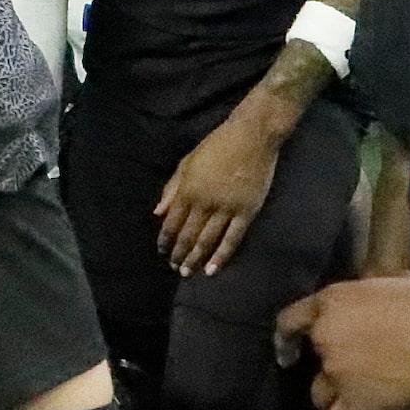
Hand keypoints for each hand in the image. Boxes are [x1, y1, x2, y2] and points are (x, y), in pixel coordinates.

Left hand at [154, 102, 288, 275]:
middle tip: (174, 267)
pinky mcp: (247, 212)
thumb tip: (158, 214)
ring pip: (208, 240)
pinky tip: (212, 269)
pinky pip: (233, 238)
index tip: (162, 251)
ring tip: (188, 272)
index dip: (165, 239)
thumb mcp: (187, 163)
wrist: (252, 137)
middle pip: (188, 235)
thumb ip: (171, 189)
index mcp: (187, 190)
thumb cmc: (216, 146)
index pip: (172, 222)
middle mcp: (204, 203)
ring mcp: (227, 209)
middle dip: (179, 253)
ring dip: (196, 258)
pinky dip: (221, 255)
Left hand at [277, 273, 409, 409]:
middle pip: (316, 358)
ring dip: (332, 395)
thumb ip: (370, 295)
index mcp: (332, 302)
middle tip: (355, 369)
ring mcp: (337, 373)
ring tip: (352, 398)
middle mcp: (325, 338)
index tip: (290, 347)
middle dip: (330, 364)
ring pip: (319, 392)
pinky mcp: (356, 404)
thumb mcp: (394, 283)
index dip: (288, 335)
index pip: (292, 319)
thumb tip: (371, 302)